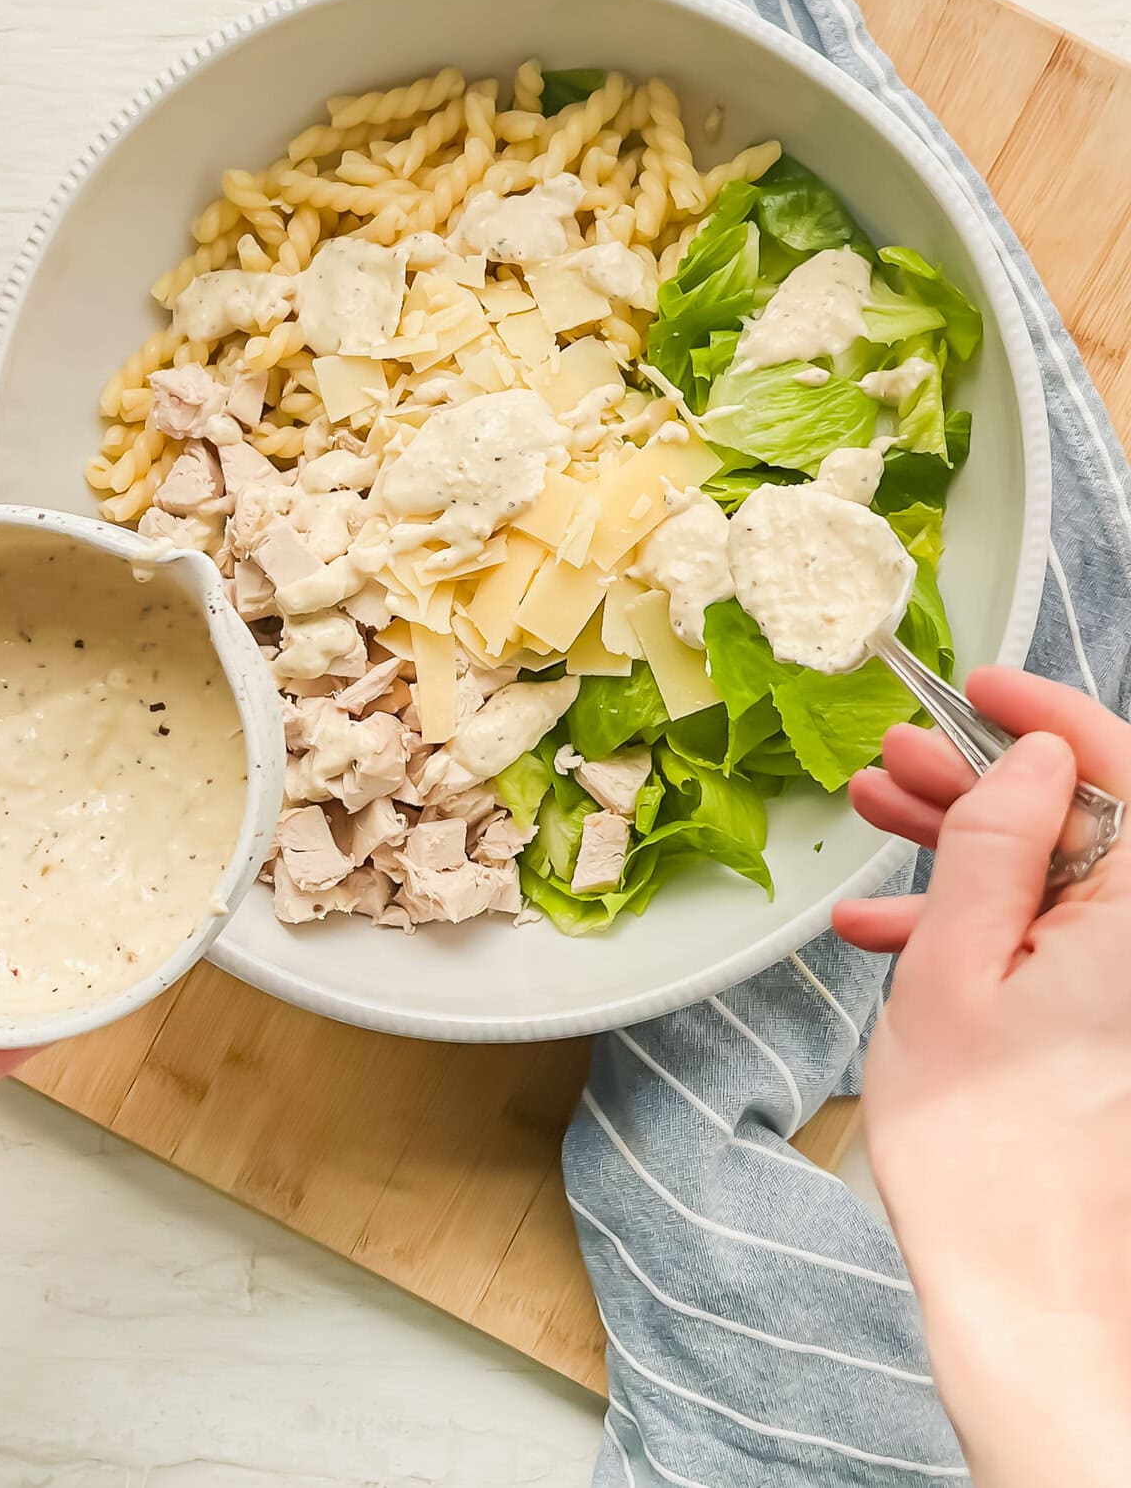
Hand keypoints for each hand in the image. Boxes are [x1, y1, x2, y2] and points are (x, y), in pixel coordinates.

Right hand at [834, 667, 1130, 1487]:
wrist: (1027, 1299)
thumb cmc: (989, 1153)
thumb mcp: (958, 966)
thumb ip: (995, 843)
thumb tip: (1028, 755)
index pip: (1115, 768)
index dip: (1045, 713)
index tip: (979, 685)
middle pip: (1084, 820)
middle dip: (985, 782)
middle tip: (898, 765)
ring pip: (1059, 878)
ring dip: (969, 848)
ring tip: (878, 827)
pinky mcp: (1112, 1026)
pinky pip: (1055, 944)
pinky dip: (981, 925)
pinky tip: (895, 926)